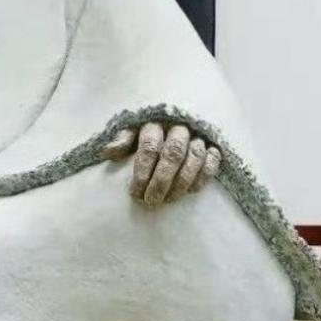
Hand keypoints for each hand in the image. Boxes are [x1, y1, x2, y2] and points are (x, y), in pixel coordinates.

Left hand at [101, 122, 220, 205]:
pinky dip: (204, 176)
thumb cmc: (149, 131)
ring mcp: (198, 134)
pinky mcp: (213, 143)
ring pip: (194, 157)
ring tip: (169, 200)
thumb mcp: (133, 131)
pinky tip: (192, 191)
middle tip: (151, 201)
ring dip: (182, 181)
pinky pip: (213, 159)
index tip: (135, 193)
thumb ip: (123, 140)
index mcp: (155, 122)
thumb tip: (107, 152)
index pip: (149, 147)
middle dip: (161, 180)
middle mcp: (178, 126)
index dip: (142, 171)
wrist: (177, 119)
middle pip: (172, 153)